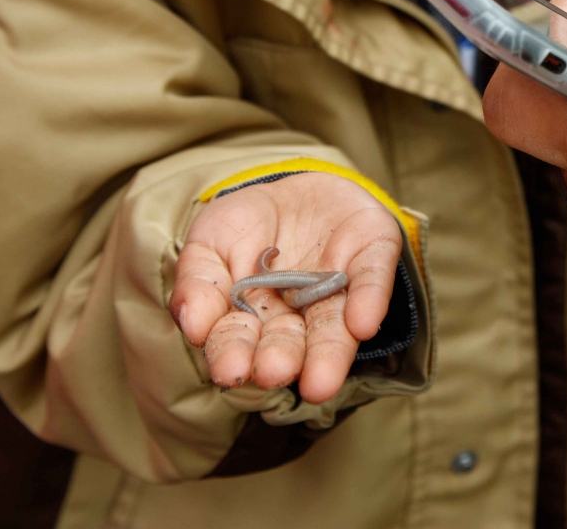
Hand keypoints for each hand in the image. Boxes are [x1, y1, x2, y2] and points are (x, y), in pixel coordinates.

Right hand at [170, 174, 403, 402]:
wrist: (293, 186)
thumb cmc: (243, 227)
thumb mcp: (208, 243)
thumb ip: (199, 283)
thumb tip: (192, 327)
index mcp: (252, 320)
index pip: (240, 341)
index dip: (233, 355)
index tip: (230, 370)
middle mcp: (298, 317)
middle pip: (290, 343)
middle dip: (281, 358)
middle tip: (273, 371)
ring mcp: (336, 290)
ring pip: (334, 327)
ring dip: (329, 353)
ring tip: (321, 380)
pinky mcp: (372, 258)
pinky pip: (373, 278)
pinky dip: (369, 300)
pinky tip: (363, 322)